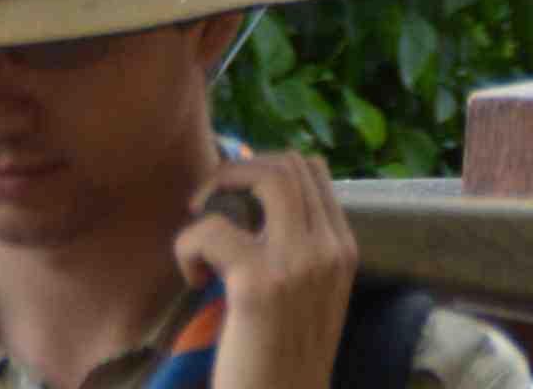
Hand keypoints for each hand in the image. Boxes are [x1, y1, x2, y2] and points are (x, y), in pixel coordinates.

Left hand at [175, 153, 357, 388]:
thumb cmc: (285, 367)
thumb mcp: (311, 302)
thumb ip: (300, 255)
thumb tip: (257, 210)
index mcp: (343, 251)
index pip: (313, 171)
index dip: (266, 167)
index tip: (235, 192)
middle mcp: (328, 249)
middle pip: (289, 164)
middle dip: (240, 168)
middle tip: (208, 200)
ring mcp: (297, 264)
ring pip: (265, 178)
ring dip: (220, 185)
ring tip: (198, 219)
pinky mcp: (257, 286)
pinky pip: (212, 230)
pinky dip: (189, 244)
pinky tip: (192, 278)